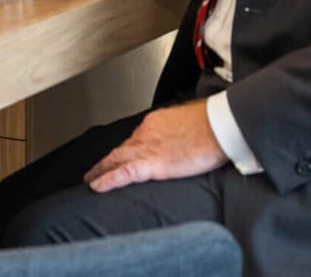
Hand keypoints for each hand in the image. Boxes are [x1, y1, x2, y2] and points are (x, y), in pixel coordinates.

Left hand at [85, 101, 227, 191]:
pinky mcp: (152, 164)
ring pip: (116, 160)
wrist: (219, 126)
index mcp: (156, 124)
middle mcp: (146, 134)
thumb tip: (181, 140)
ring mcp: (147, 148)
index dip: (126, 150)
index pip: (136, 139)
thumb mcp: (191, 124)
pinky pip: (123, 173)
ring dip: (101, 170)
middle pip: (121, 149)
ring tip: (90, 180)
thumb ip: (180, 133)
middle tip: (94, 171)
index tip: (121, 156)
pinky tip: (96, 187)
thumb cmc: (212, 124)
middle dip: (106, 161)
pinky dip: (108, 180)